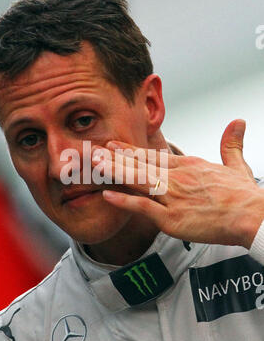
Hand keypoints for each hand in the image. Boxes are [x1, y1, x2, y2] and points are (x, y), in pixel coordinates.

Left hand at [92, 119, 263, 248]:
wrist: (255, 216)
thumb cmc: (245, 195)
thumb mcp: (236, 165)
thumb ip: (231, 144)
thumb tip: (238, 122)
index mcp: (189, 166)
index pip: (153, 156)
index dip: (130, 151)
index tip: (113, 145)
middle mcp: (177, 178)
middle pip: (140, 165)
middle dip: (114, 158)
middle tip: (92, 150)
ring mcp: (174, 198)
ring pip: (138, 181)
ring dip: (115, 172)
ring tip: (95, 164)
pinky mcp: (173, 219)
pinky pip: (144, 208)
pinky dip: (125, 201)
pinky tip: (108, 195)